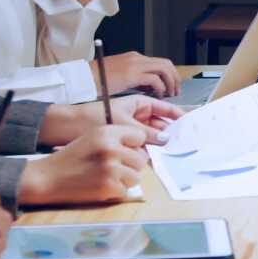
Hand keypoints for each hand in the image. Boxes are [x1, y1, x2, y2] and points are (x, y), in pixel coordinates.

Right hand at [16, 123, 157, 206]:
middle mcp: (111, 148)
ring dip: (124, 180)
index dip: (133, 145)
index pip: (139, 136)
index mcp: (107, 132)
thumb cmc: (72, 157)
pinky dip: (115, 192)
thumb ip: (117, 138)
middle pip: (141, 158)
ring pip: (136, 176)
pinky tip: (100, 186)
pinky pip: (125, 191)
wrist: (49, 177)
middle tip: (113, 168)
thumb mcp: (93, 137)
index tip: (123, 151)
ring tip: (106, 177)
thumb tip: (142, 149)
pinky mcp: (109, 186)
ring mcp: (111, 168)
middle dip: (130, 165)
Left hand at [39, 95, 183, 146]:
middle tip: (183, 141)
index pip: (162, 107)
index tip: (187, 121)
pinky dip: (149, 148)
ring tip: (173, 149)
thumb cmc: (95, 117)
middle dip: (170, 130)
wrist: (70, 127)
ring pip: (151, 135)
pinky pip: (142, 144)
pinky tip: (157, 155)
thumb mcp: (123, 124)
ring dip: (160, 141)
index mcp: (137, 103)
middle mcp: (136, 114)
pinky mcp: (125, 140)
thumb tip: (166, 139)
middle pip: (159, 122)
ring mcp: (131, 127)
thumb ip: (146, 132)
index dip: (175, 114)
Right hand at [100, 51, 180, 98]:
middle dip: (174, 77)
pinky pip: (155, 79)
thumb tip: (146, 87)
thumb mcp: (119, 76)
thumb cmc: (96, 80)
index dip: (169, 74)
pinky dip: (160, 88)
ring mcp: (135, 65)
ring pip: (164, 69)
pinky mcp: (132, 74)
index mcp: (134, 58)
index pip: (159, 62)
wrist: (84, 78)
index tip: (172, 85)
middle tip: (176, 91)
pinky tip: (158, 95)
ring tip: (171, 94)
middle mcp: (137, 58)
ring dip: (171, 82)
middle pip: (166, 63)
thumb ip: (133, 78)